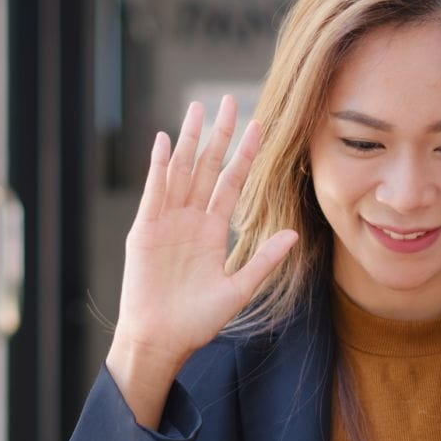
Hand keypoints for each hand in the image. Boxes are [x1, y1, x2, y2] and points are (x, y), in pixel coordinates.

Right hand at [107, 96, 296, 425]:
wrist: (163, 340)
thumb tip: (294, 234)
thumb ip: (264, 260)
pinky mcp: (145, 231)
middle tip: (229, 100)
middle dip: (218, 135)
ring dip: (189, 140)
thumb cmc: (198, 321)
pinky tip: (165, 141)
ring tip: (198, 109)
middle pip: (207, 168)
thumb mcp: (239, 289)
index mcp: (213, 231)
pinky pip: (154, 193)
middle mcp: (191, 220)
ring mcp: (167, 222)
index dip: (245, 156)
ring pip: (181, 172)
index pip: (232, 184)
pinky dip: (159, 167)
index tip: (259, 127)